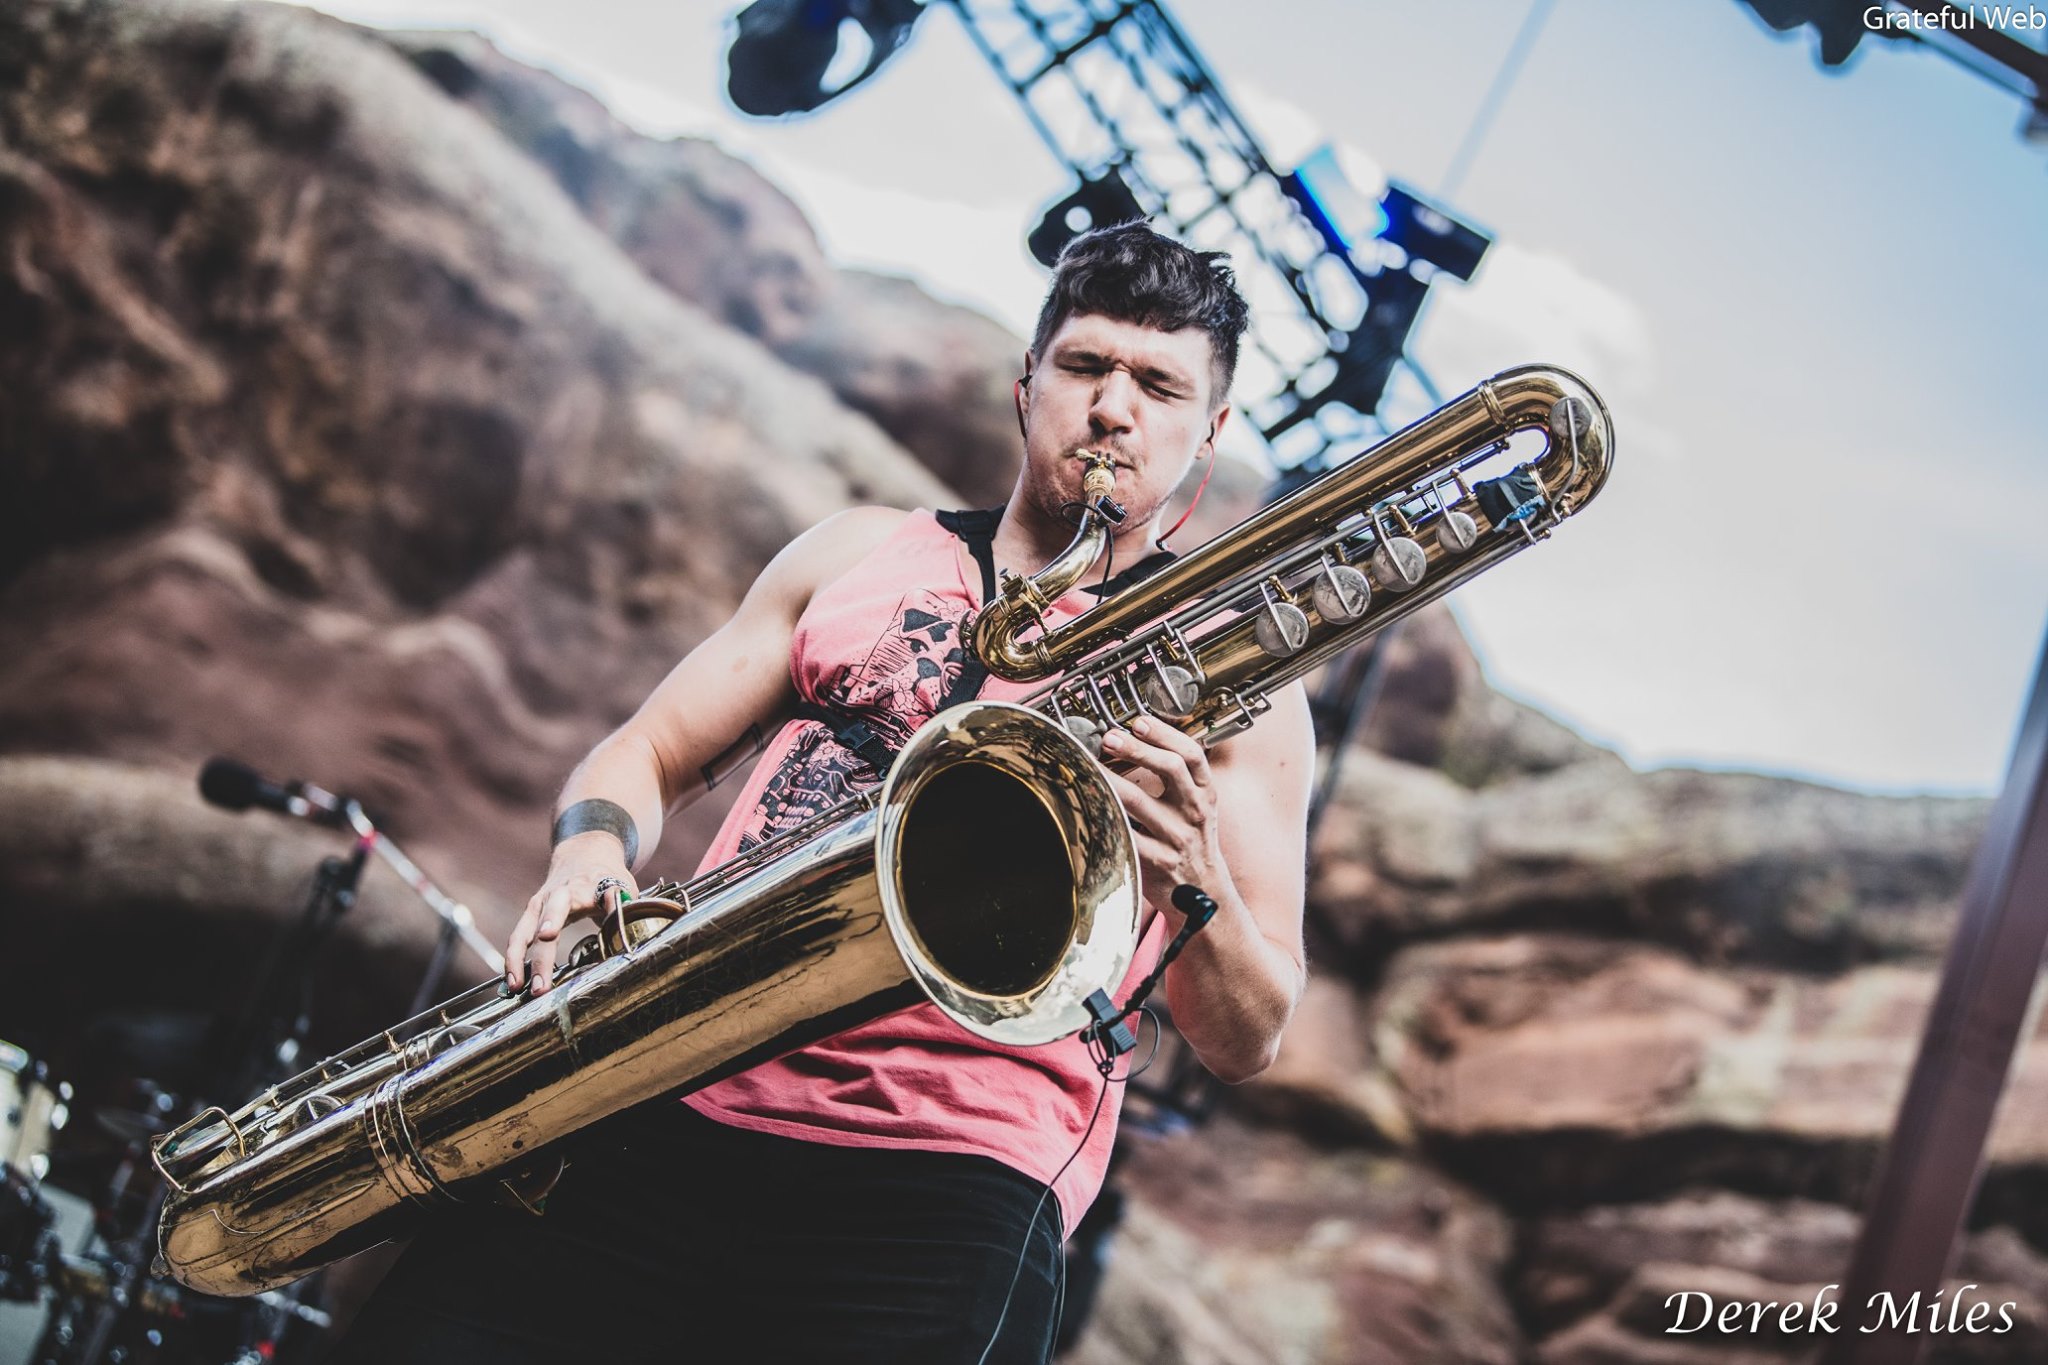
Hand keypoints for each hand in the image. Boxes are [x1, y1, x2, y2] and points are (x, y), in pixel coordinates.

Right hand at [505, 834, 637, 995]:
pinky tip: (513, 982)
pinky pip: (517, 939)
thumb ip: (620, 906)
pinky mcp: (529, 915)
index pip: (564, 904)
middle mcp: (553, 897)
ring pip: (521, 934)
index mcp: (578, 889)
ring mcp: (538, 906)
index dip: (554, 919)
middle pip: (541, 928)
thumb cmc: (606, 876)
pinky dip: (512, 960)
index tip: (546, 935)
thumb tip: (623, 928)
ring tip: (517, 987)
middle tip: (541, 986)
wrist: (583, 856)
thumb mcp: (621, 886)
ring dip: (517, 962)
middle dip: (540, 957)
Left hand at [1098, 715, 1226, 922]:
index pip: (1192, 754)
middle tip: (1110, 737)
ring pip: (1140, 800)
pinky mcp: (1158, 860)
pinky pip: (1128, 834)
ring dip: (1112, 779)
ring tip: (1092, 765)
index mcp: (1205, 794)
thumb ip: (1179, 779)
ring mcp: (1177, 837)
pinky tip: (1093, 803)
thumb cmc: (1193, 843)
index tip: (1140, 722)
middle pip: (1170, 768)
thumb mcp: (1198, 808)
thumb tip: (1138, 740)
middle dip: (1137, 749)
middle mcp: (1194, 812)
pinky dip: (1108, 816)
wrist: (1203, 893)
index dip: (1166, 734)